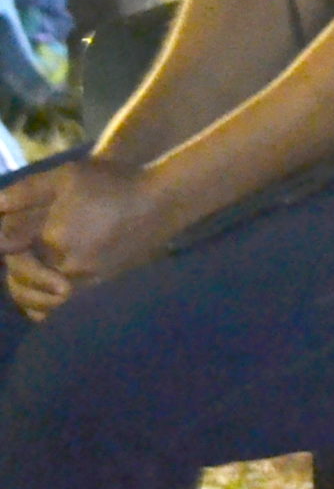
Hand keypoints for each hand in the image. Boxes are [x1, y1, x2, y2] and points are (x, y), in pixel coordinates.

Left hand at [0, 156, 180, 317]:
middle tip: (15, 256)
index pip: (9, 252)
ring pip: (39, 302)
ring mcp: (86, 282)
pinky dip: (47, 308)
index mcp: (53, 239)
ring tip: (24, 281)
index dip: (4, 245)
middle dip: (14, 270)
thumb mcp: (66, 178)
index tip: (8, 241)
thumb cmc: (113, 184)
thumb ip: (25, 193)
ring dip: (26, 292)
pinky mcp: (102, 290)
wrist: (162, 202)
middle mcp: (66, 267)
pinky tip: (48, 296)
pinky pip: (63, 310)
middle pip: (20, 280)